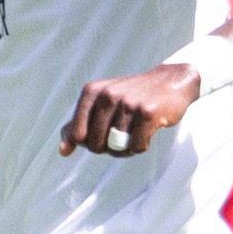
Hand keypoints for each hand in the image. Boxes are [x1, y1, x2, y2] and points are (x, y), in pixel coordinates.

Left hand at [58, 62, 200, 156]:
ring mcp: (129, 103)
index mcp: (91, 92)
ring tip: (135, 132)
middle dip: (108, 147)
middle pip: (96, 145)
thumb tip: (63, 151)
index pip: (78, 135)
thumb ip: (78, 125)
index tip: (102, 133)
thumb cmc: (130, 97)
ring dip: (127, 148)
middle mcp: (108, 95)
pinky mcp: (148, 113)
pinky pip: (137, 147)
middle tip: (121, 134)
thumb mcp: (100, 103)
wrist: (170, 82)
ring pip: (117, 148)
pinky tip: (147, 131)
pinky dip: (142, 146)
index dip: (89, 142)